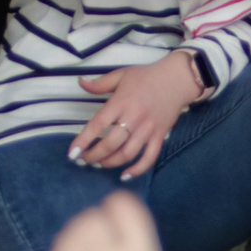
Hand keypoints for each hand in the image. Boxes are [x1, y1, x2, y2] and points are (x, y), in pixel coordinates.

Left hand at [69, 51, 202, 177]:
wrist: (178, 79)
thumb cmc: (147, 76)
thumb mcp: (121, 74)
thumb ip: (99, 83)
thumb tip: (80, 83)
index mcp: (121, 102)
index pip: (98, 125)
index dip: (83, 141)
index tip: (72, 153)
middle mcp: (134, 117)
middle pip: (111, 144)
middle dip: (94, 156)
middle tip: (84, 160)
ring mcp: (148, 129)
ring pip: (127, 154)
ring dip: (110, 163)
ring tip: (99, 164)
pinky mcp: (160, 136)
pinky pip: (149, 158)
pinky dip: (137, 170)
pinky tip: (124, 176)